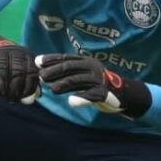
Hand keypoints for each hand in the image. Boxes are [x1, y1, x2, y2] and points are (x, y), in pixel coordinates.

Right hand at [0, 33, 39, 103]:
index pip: (31, 73)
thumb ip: (29, 83)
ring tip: (3, 96)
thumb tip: (33, 97)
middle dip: (15, 90)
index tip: (23, 99)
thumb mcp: (22, 71)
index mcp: (28, 55)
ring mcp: (0, 51)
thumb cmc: (10, 66)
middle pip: (18, 73)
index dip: (28, 89)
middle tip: (11, 99)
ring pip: (3, 72)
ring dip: (4, 88)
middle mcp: (16, 51)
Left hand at [35, 54, 150, 117]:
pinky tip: (72, 101)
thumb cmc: (96, 84)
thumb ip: (67, 74)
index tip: (37, 62)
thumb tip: (43, 74)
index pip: (65, 58)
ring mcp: (99, 80)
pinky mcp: (105, 93)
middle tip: (41, 77)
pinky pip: (92, 95)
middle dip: (54, 71)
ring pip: (79, 80)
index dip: (51, 59)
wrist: (123, 94)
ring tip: (53, 89)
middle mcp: (92, 68)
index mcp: (85, 62)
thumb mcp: (82, 75)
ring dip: (64, 84)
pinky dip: (81, 98)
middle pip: (70, 68)